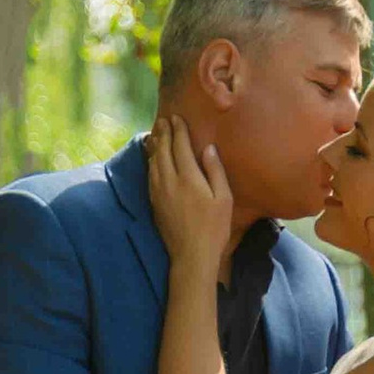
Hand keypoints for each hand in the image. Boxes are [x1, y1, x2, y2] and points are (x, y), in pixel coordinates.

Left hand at [146, 113, 229, 268]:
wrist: (191, 255)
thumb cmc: (214, 228)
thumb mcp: (224, 199)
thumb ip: (215, 171)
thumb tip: (208, 148)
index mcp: (189, 178)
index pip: (180, 147)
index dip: (178, 130)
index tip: (176, 117)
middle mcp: (169, 182)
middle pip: (162, 150)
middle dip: (163, 133)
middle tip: (163, 119)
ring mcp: (158, 192)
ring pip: (153, 161)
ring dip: (155, 145)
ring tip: (156, 133)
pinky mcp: (153, 203)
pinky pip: (150, 174)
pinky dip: (150, 160)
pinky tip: (153, 158)